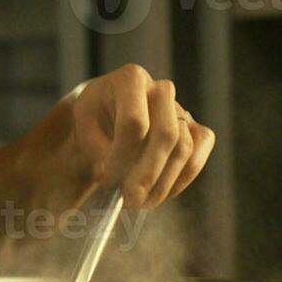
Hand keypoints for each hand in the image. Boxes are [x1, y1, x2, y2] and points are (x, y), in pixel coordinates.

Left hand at [67, 64, 215, 209]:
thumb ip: (94, 147)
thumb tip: (107, 174)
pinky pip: (199, 154)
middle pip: (166, 135)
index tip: (106, 180)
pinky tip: (159, 194)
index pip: (135, 121)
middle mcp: (161, 89)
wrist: (112, 109)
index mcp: (131, 78)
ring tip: (140, 203)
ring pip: (184, 148)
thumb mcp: (83, 123)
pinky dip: (183, 179)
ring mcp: (182, 109)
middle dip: (148, 174)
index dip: (121, 156)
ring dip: (163, 182)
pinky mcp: (196, 129)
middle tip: (130, 201)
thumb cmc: (96, 115)